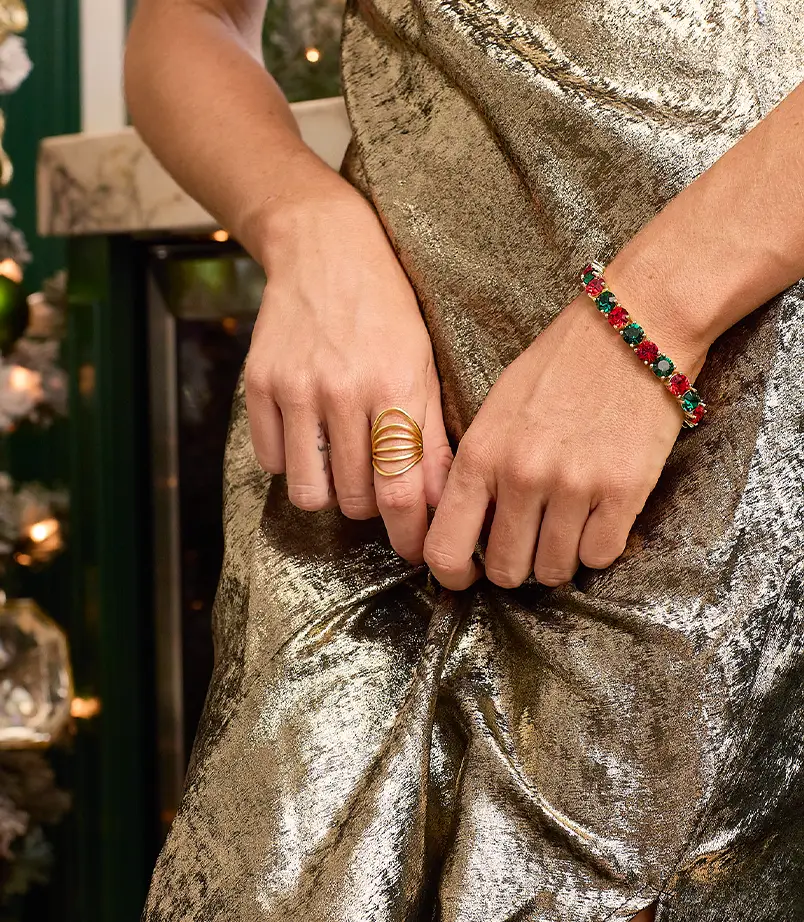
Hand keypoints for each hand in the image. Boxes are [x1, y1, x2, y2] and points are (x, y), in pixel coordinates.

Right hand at [246, 184, 452, 562]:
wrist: (324, 249)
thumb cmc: (387, 311)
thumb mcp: (423, 366)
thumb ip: (430, 437)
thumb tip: (436, 504)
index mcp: (395, 387)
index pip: (401, 490)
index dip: (410, 534)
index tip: (416, 551)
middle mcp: (342, 391)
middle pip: (355, 499)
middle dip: (373, 507)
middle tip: (378, 485)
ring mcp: (294, 388)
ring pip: (309, 493)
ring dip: (330, 492)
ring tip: (341, 463)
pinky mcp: (258, 385)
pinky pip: (272, 462)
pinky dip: (293, 462)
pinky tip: (309, 435)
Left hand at [423, 290, 707, 588]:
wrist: (634, 327)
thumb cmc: (559, 366)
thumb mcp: (496, 410)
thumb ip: (478, 469)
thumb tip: (469, 529)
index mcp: (481, 455)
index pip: (446, 547)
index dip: (453, 576)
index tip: (467, 578)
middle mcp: (522, 476)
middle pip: (505, 571)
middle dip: (515, 566)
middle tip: (529, 542)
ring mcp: (574, 486)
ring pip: (554, 571)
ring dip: (558, 558)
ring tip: (567, 522)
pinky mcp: (625, 491)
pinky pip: (600, 557)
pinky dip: (598, 546)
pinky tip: (599, 515)